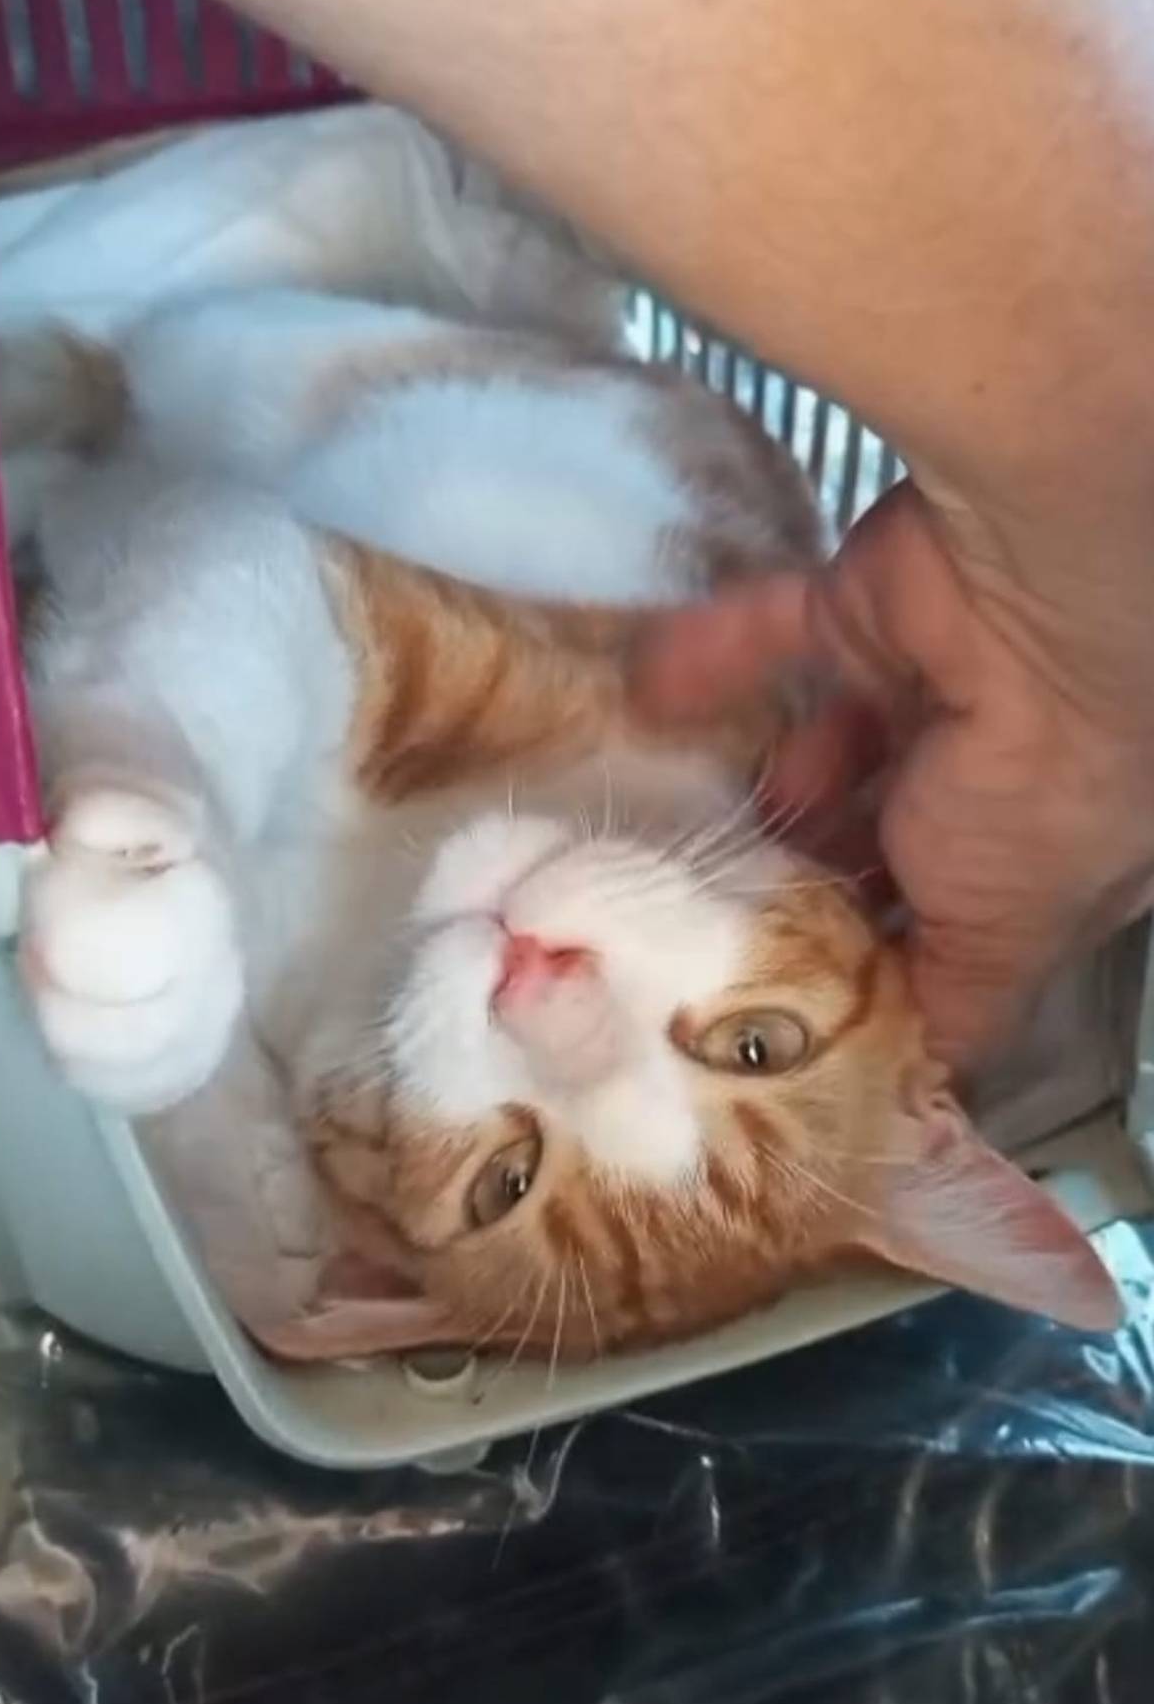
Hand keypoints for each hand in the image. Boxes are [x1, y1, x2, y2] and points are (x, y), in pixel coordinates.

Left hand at [634, 481, 1153, 1067]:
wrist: (1037, 601)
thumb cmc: (1040, 790)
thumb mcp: (1005, 937)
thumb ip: (954, 1013)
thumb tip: (909, 1102)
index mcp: (1058, 849)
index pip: (966, 917)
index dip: (890, 957)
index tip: (801, 1005)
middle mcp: (1004, 765)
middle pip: (890, 836)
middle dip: (815, 880)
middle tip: (719, 928)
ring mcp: (935, 680)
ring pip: (834, 748)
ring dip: (776, 787)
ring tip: (695, 843)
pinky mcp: (864, 604)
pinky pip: (773, 635)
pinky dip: (713, 661)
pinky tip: (646, 693)